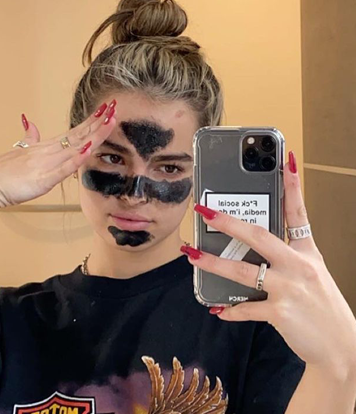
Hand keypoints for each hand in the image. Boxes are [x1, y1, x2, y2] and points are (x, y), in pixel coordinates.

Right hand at [0, 101, 115, 207]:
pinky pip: (63, 168)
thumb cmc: (3, 172)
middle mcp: (50, 151)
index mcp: (47, 147)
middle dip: (99, 122)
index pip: (75, 132)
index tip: (106, 110)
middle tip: (115, 107)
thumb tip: (30, 123)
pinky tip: (88, 150)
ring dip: (94, 134)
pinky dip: (76, 159)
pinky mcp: (43, 178)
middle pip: (80, 134)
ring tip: (109, 121)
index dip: (92, 122)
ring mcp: (47, 163)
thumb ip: (30, 138)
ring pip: (76, 146)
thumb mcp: (20, 152)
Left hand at [184, 153, 355, 378]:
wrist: (342, 346)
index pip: (298, 212)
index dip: (293, 186)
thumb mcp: (312, 274)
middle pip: (258, 236)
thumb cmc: (323, 306)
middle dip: (228, 222)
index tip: (285, 162)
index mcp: (307, 252)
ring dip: (212, 263)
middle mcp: (298, 265)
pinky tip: (217, 309)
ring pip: (242, 271)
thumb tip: (250, 252)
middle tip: (204, 211)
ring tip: (192, 255)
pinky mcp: (280, 312)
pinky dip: (230, 310)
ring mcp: (288, 288)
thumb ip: (286, 258)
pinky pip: (246, 309)